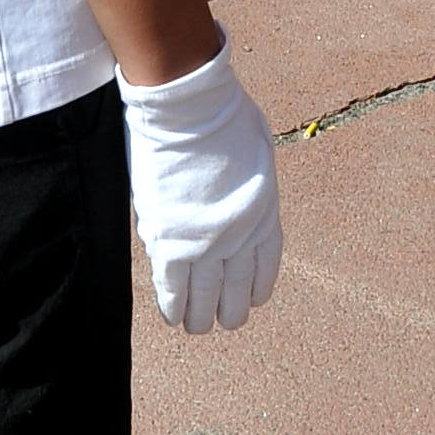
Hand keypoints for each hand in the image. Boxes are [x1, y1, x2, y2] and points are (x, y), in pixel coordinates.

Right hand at [120, 35, 282, 332]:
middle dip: (228, 311)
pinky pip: (172, 286)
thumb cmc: (225, 116)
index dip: (255, 289)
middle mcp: (239, 236)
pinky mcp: (169, 241)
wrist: (189, 109)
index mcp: (265, 214)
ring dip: (200, 316)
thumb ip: (251, 183)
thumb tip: (239, 193)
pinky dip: (172, 305)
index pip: (265, 267)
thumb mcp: (258, 150)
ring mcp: (204, 242)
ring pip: (204, 298)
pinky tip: (172, 317)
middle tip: (219, 320)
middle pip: (235, 291)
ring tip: (196, 325)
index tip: (249, 300)